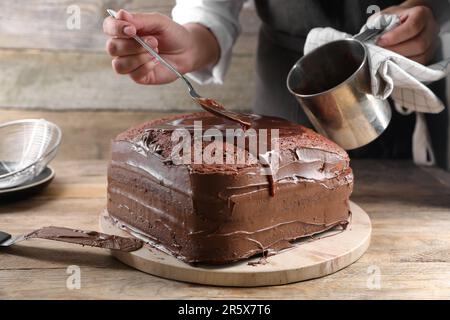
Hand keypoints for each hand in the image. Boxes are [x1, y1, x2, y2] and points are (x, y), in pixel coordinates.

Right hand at [103, 10, 217, 84]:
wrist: (188, 50)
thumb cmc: (172, 34)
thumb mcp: (159, 21)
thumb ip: (140, 19)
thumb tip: (121, 15)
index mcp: (125, 30)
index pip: (108, 27)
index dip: (115, 28)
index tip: (132, 29)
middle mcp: (124, 47)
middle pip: (112, 48)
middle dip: (133, 45)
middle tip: (153, 41)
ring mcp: (130, 63)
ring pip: (119, 64)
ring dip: (138, 57)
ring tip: (155, 52)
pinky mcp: (139, 76)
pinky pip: (133, 74)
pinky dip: (145, 67)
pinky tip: (156, 61)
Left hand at [376, 5, 439, 64]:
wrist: (403, 22)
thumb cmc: (392, 20)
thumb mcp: (383, 16)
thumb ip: (377, 25)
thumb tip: (369, 40)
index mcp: (421, 14)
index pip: (413, 26)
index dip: (395, 36)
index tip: (380, 41)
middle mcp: (431, 29)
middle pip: (419, 44)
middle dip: (396, 51)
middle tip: (380, 53)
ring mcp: (432, 44)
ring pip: (420, 58)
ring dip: (400, 62)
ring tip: (384, 60)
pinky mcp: (428, 56)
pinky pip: (418, 66)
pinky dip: (404, 68)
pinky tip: (392, 66)